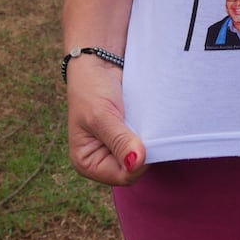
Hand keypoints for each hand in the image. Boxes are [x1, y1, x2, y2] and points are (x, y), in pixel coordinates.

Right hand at [65, 60, 146, 185]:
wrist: (100, 62)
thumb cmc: (91, 88)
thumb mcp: (101, 115)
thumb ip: (119, 140)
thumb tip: (137, 163)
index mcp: (87, 163)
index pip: (122, 177)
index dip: (137, 162)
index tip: (143, 138)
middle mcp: (103, 161)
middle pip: (135, 169)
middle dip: (143, 151)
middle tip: (143, 125)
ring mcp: (118, 149)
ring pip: (144, 157)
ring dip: (149, 141)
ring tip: (145, 121)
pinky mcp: (131, 136)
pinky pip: (147, 142)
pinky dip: (152, 133)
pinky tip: (150, 120)